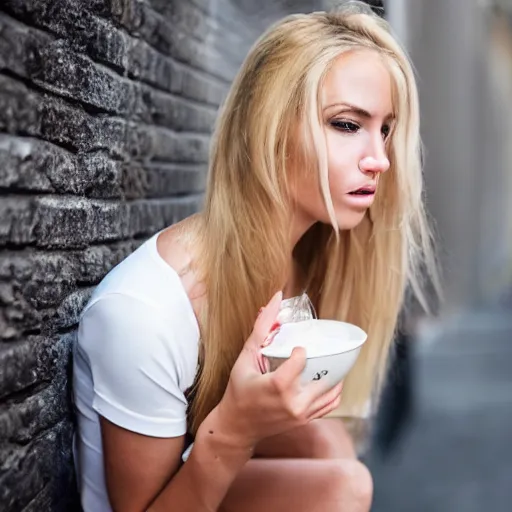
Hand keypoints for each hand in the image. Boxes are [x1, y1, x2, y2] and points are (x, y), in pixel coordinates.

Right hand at [215, 291, 342, 448]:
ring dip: (333, 373)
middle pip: (322, 373)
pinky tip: (330, 378)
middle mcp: (294, 402)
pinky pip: (330, 404)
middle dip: (321, 358)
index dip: (300, 350)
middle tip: (316, 349)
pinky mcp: (305, 420)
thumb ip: (261, 328)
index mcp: (278, 386)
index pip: (302, 359)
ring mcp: (302, 414)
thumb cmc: (238, 391)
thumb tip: (276, 298)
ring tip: (328, 360)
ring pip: (332, 390)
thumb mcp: (245, 358)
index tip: (295, 348)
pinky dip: (334, 390)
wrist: (236, 426)